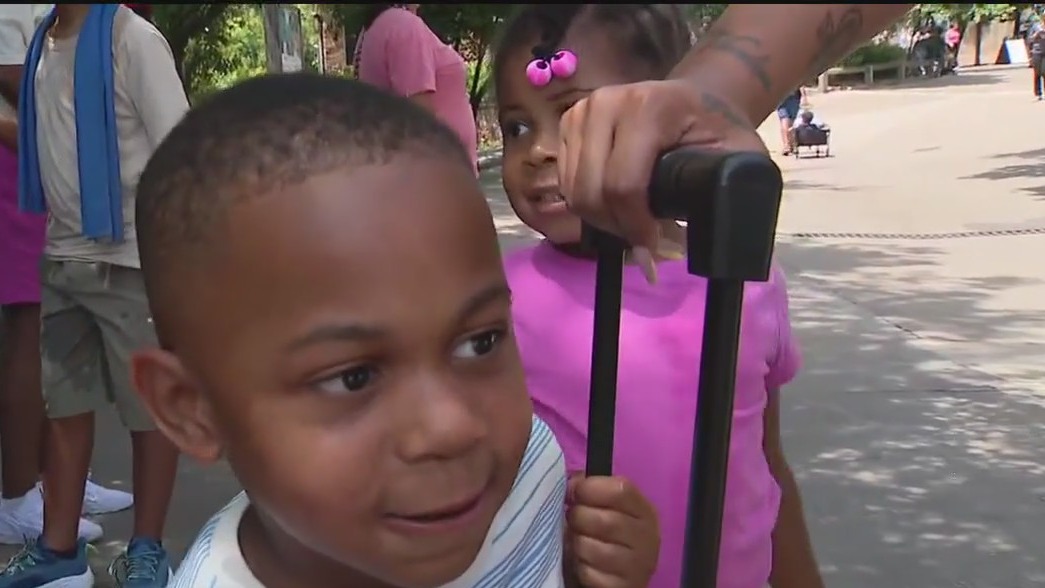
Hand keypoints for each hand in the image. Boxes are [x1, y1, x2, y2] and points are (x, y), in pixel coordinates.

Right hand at [557, 79, 766, 271]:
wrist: (696, 101)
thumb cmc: (718, 132)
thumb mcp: (739, 158)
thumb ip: (727, 192)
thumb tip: (692, 242)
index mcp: (648, 107)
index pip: (623, 184)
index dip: (635, 227)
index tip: (652, 251)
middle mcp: (606, 102)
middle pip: (591, 191)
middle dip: (616, 227)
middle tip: (644, 242)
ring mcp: (582, 111)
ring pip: (573, 191)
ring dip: (600, 219)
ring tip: (633, 223)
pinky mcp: (568, 123)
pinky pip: (565, 182)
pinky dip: (587, 204)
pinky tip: (615, 205)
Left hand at [565, 474, 659, 587]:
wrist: (617, 574)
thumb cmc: (605, 534)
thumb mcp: (603, 506)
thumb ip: (590, 489)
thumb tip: (573, 483)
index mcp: (644, 511)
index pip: (621, 490)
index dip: (592, 488)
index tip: (576, 493)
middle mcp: (647, 537)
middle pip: (605, 520)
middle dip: (579, 518)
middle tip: (574, 521)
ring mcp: (638, 566)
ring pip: (592, 548)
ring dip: (577, 544)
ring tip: (578, 542)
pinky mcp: (623, 587)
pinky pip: (589, 574)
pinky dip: (580, 568)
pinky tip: (584, 564)